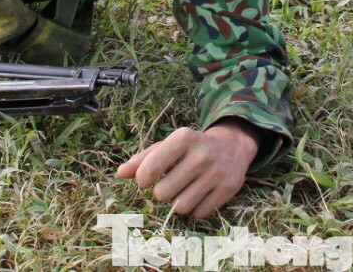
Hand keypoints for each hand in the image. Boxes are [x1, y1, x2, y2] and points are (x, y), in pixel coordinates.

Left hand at [116, 120, 259, 217]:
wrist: (232, 146)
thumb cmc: (190, 148)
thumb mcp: (167, 146)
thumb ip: (142, 159)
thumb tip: (120, 173)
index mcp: (184, 138)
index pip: (151, 168)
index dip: (143, 179)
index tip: (146, 179)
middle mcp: (202, 154)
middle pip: (163, 193)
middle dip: (162, 192)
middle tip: (170, 183)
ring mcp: (217, 172)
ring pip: (180, 207)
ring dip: (178, 203)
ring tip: (185, 189)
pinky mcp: (229, 188)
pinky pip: (199, 213)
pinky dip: (195, 209)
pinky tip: (199, 194)